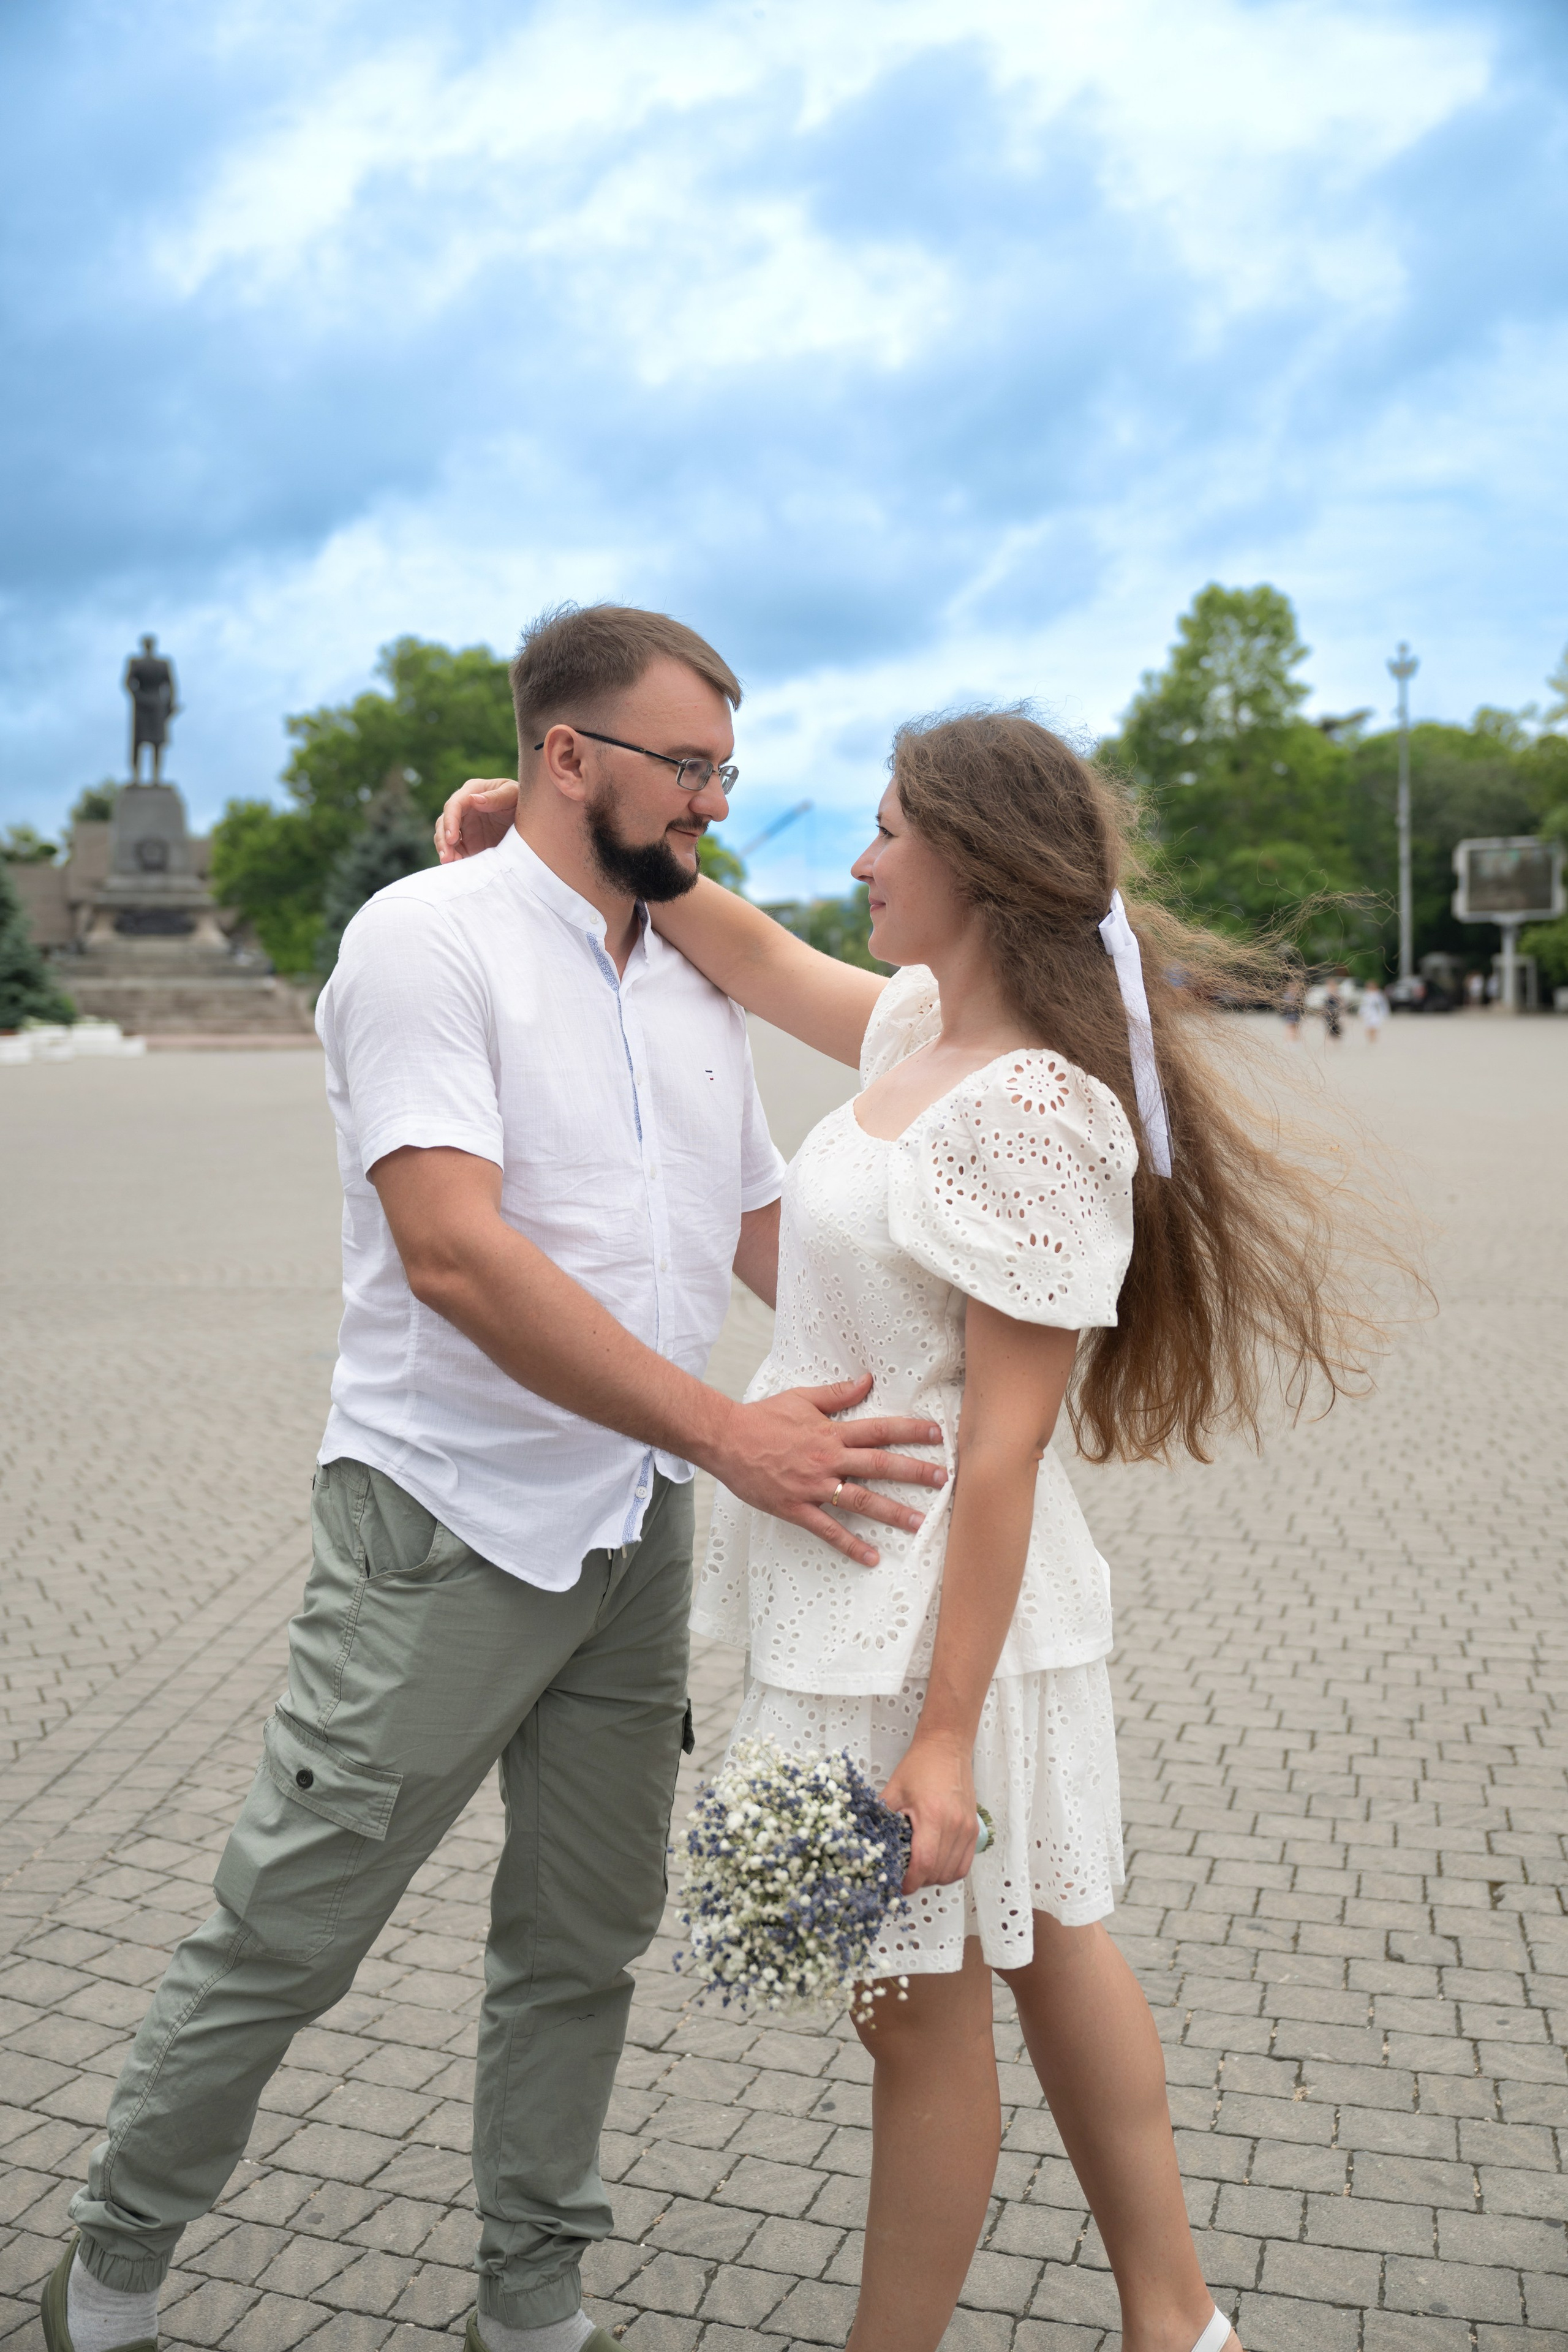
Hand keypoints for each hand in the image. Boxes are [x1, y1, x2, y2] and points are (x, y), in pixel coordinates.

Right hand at [435, 776, 519, 861]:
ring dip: (445, 850)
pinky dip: (453, 858)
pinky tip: (457, 866)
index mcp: (471, 792)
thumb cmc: (521, 800)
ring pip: (445, 836)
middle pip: (444, 822)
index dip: (450, 821)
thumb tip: (474, 800)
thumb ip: (496, 797)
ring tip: (450, 863)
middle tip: (447, 856)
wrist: (531, 819)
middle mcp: (463, 808)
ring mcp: (464, 826)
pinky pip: (455, 850)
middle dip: (443, 839)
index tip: (452, 838)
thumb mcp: (513, 795)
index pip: (454, 805)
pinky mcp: (468, 842)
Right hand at [707, 1375, 946, 1566]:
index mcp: (831, 1432)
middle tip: (944, 1481)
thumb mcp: (801, 1399)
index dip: (910, 1431)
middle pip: (879, 1465)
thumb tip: (867, 1379)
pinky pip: (828, 1530)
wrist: (725, 1439)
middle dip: (914, 1472)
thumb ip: (837, 1393)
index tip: (937, 1435)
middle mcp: (828, 1459)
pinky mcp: (796, 1508)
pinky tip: (871, 1557)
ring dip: (892, 1512)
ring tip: (919, 1523)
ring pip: (860, 1499)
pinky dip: (850, 1545)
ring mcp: (813, 1486)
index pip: (879, 1429)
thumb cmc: (762, 1418)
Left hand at [882, 1733, 979, 1892]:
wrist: (946, 1747)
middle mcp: (955, 1825)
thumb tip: (868, 1844)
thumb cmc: (920, 1766)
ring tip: (918, 1870)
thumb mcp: (893, 1790)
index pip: (924, 1862)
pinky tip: (935, 1864)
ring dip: (934, 1877)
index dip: (910, 1880)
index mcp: (933, 1816)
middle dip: (919, 1880)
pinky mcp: (974, 1828)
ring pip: (953, 1872)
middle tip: (903, 1876)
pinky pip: (964, 1863)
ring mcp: (968, 1828)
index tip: (898, 1885)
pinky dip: (950, 1870)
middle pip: (938, 1871)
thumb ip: (881, 1819)